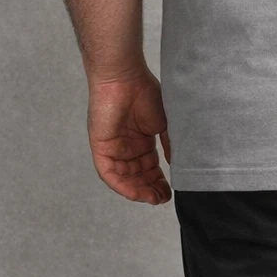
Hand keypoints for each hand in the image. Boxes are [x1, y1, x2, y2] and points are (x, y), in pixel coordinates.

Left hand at [87, 69, 171, 204]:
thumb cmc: (145, 92)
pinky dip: (121, 185)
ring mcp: (112, 147)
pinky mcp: (100, 147)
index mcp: (141, 139)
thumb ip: (169, 144)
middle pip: (137, 175)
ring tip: (153, 199)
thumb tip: (176, 164)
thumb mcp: (164, 123)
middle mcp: (126, 146)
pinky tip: (135, 193)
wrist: (124, 77)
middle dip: (150, 189)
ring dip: (137, 190)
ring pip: (123, 177)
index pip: (149, 167)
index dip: (159, 181)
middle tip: (163, 199)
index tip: (171, 191)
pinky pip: (108, 173)